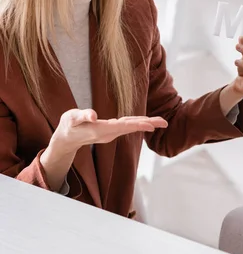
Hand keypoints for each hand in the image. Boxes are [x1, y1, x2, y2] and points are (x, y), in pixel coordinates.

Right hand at [50, 108, 167, 155]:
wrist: (66, 138)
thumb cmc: (68, 126)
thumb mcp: (71, 119)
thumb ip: (82, 116)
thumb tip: (93, 115)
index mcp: (102, 130)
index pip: (123, 126)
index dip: (138, 125)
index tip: (152, 125)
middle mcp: (109, 133)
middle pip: (132, 127)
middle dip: (148, 124)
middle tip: (165, 122)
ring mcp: (111, 132)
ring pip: (131, 127)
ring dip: (146, 123)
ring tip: (160, 122)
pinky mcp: (111, 130)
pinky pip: (127, 126)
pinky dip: (138, 122)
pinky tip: (146, 121)